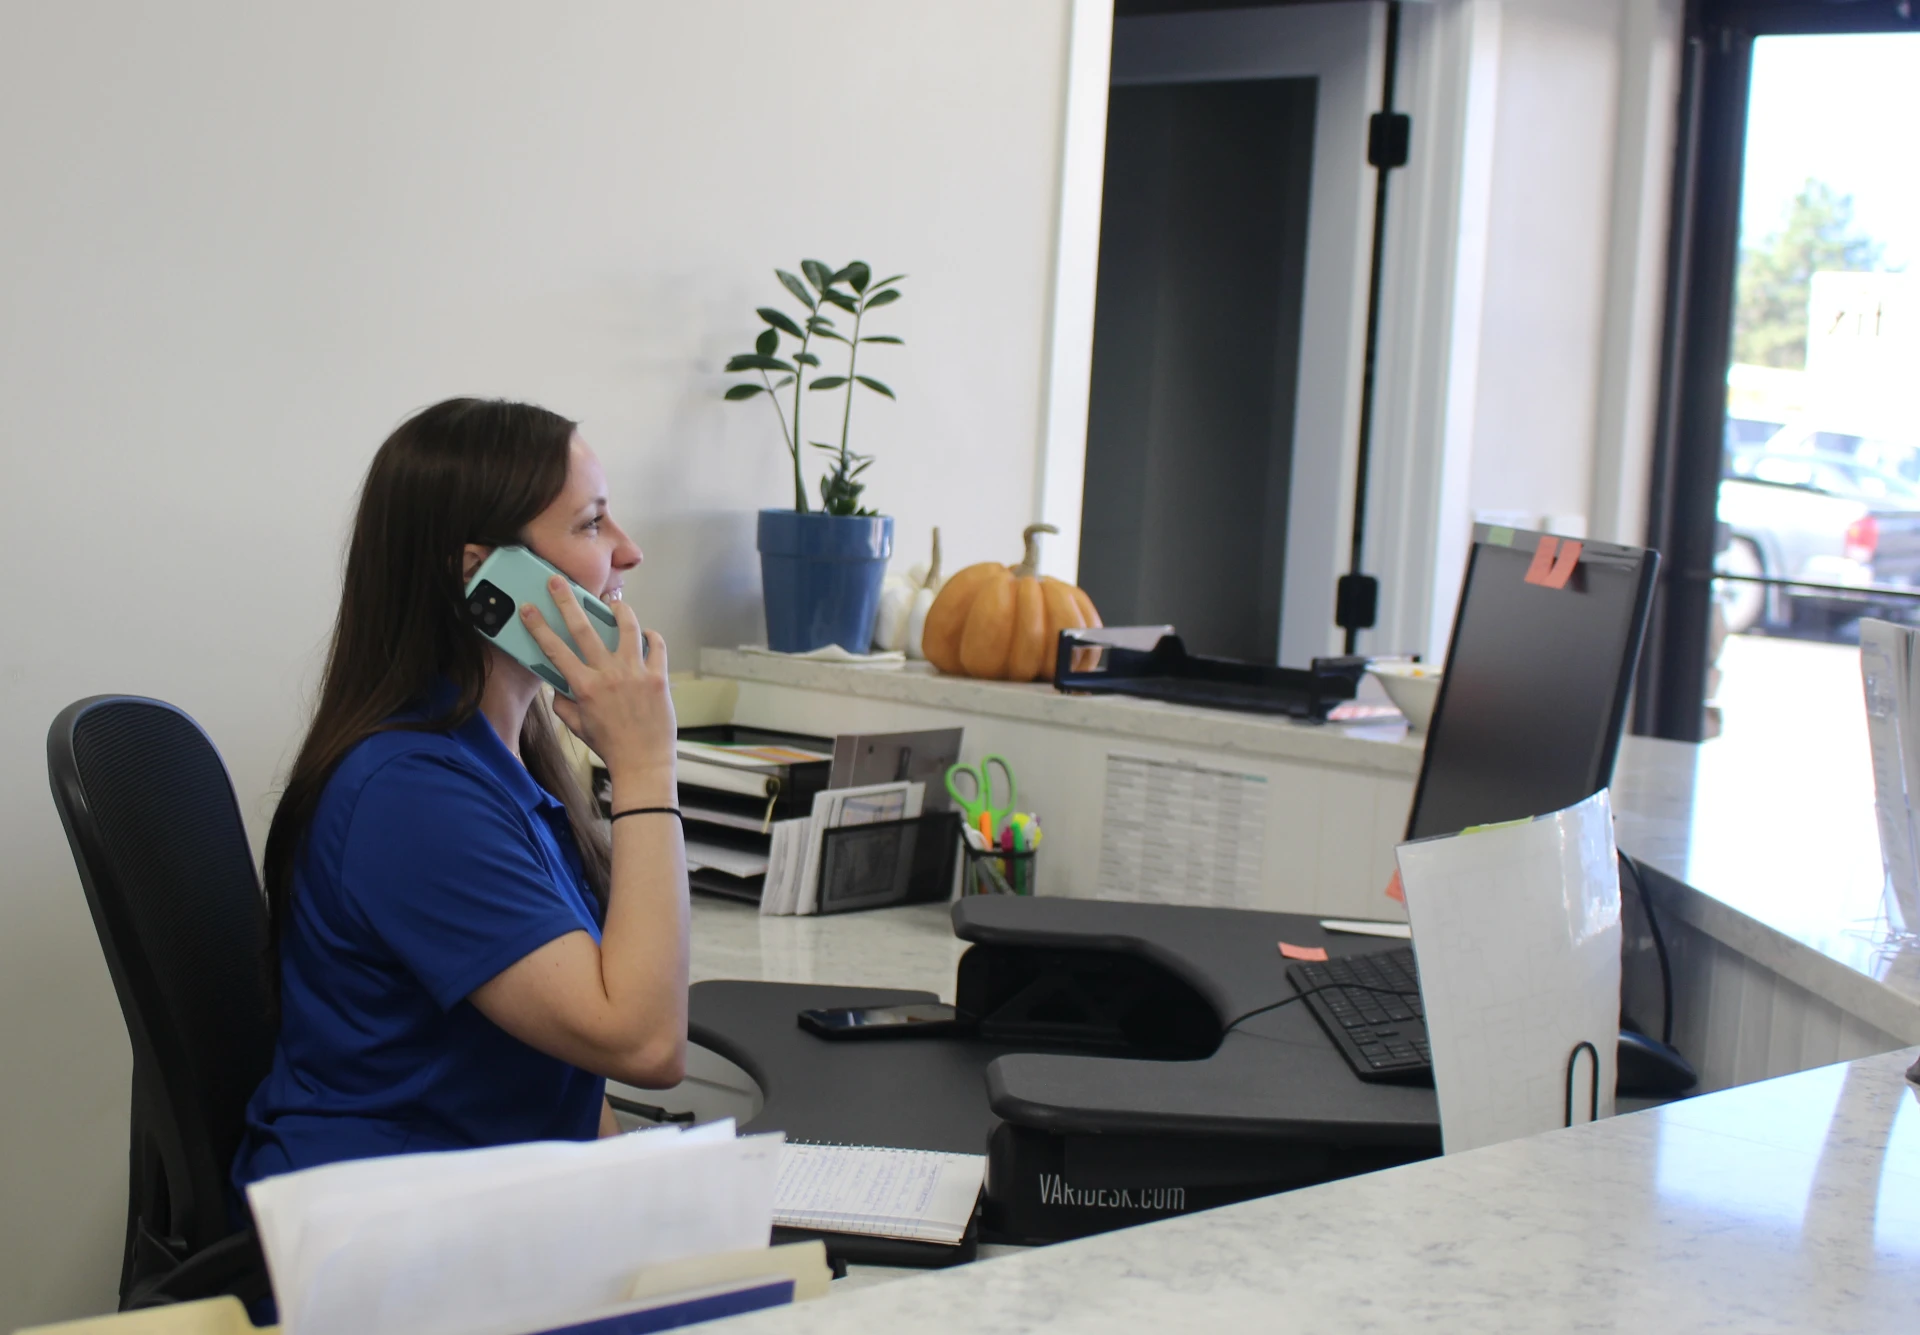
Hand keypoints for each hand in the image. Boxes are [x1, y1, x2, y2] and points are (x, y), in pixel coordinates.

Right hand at [519, 578, 674, 784]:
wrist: (643, 763)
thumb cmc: (609, 745)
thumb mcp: (578, 726)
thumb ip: (564, 703)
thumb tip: (558, 685)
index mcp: (584, 687)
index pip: (555, 649)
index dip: (538, 626)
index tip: (527, 608)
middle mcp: (608, 675)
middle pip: (584, 628)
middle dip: (567, 601)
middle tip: (558, 581)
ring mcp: (635, 673)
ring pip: (627, 628)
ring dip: (619, 609)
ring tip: (613, 600)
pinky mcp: (658, 677)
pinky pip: (657, 646)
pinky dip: (651, 636)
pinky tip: (646, 633)